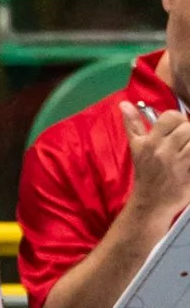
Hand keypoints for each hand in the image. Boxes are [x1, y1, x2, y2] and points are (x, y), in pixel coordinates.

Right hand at [120, 96, 189, 239]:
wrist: (151, 203)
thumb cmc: (145, 174)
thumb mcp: (136, 148)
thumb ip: (132, 124)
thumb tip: (124, 104)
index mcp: (150, 142)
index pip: (172, 117)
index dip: (178, 121)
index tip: (177, 130)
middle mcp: (163, 152)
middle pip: (187, 128)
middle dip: (188, 134)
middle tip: (184, 143)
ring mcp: (178, 164)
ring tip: (187, 152)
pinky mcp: (189, 175)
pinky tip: (189, 162)